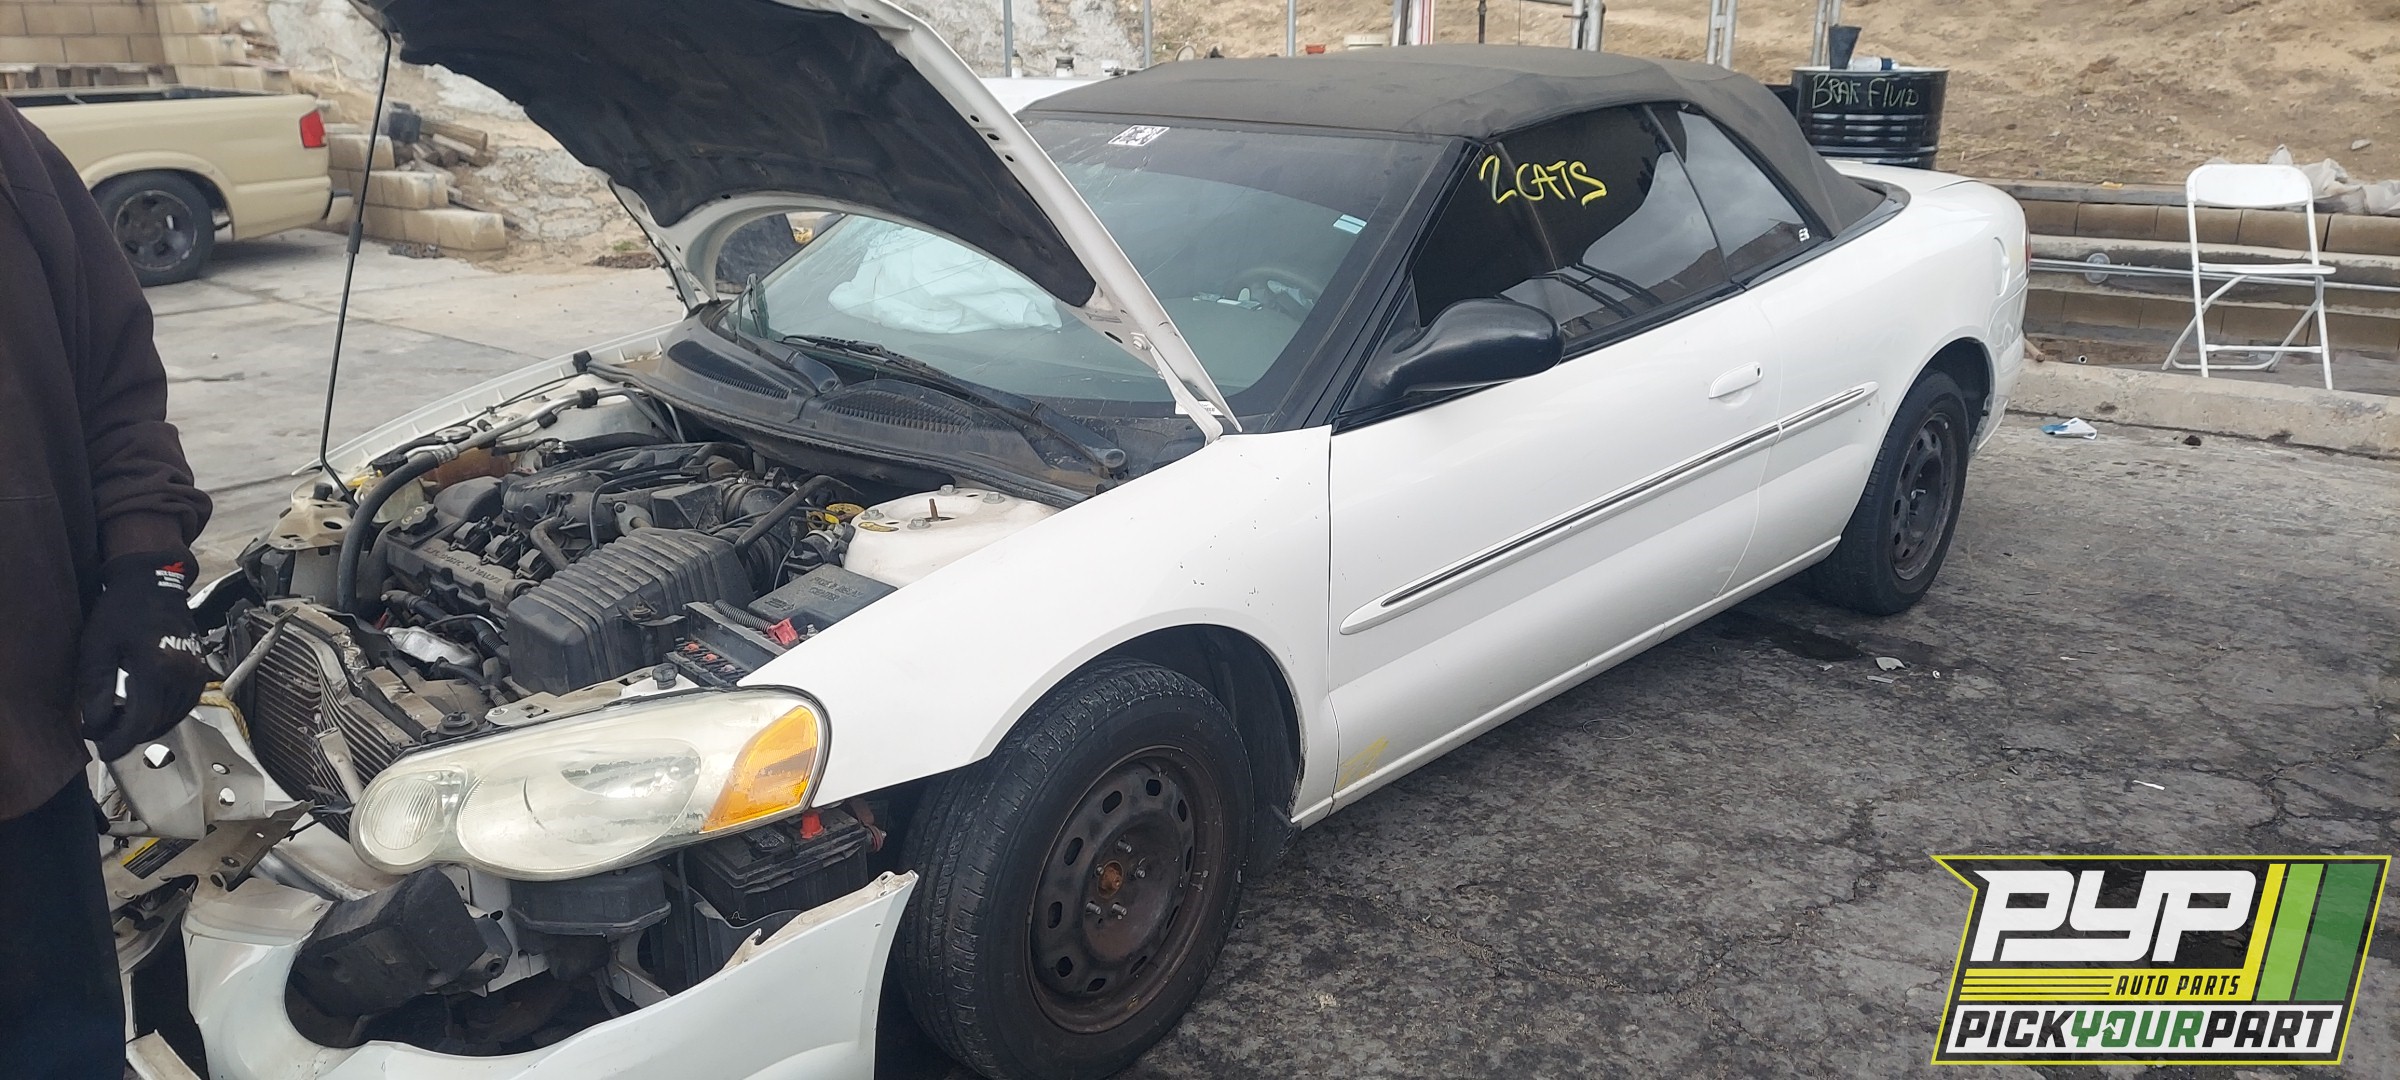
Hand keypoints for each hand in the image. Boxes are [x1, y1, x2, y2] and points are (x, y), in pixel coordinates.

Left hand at [77, 550, 208, 761]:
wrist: (153, 584)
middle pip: (158, 723)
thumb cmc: (123, 611)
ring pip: (174, 718)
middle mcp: (183, 675)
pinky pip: (185, 705)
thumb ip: (96, 689)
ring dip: (148, 727)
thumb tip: (96, 725)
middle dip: (131, 736)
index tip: (104, 750)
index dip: (120, 741)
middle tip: (106, 735)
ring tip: (122, 723)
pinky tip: (146, 710)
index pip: (140, 722)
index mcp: (157, 670)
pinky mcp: (201, 670)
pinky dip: (165, 715)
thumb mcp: (97, 648)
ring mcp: (196, 673)